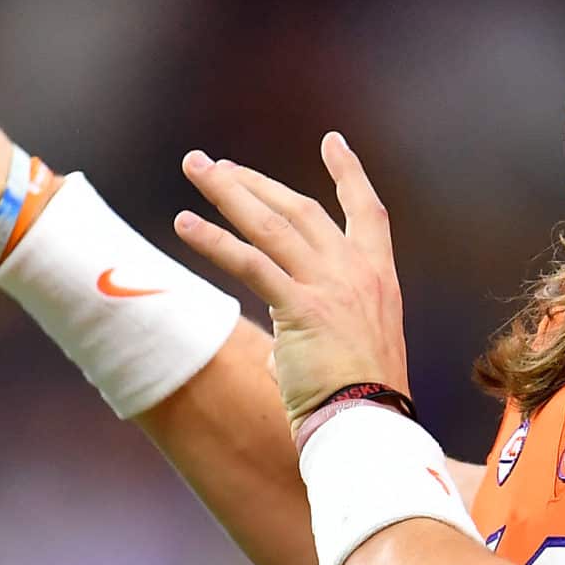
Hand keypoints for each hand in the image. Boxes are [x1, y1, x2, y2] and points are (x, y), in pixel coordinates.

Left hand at [174, 133, 408, 430]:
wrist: (369, 423)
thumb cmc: (359, 399)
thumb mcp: (349, 351)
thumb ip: (312, 334)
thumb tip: (280, 350)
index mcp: (380, 278)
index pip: (368, 211)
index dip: (349, 174)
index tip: (333, 141)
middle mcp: (357, 272)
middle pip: (301, 208)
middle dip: (255, 181)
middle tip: (217, 164)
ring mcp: (330, 286)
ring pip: (271, 223)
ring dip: (228, 192)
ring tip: (196, 169)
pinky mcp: (301, 307)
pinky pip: (251, 263)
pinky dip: (215, 241)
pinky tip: (185, 223)